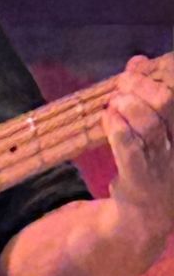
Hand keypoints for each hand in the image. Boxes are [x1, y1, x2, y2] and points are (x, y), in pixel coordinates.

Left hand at [104, 54, 173, 242]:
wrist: (147, 214)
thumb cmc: (149, 163)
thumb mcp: (153, 128)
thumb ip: (146, 94)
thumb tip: (138, 60)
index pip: (173, 94)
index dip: (155, 75)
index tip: (136, 67)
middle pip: (165, 104)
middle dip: (140, 87)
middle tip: (121, 86)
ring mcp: (160, 161)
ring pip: (150, 125)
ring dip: (128, 106)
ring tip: (113, 102)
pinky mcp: (140, 178)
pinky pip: (132, 151)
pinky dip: (119, 131)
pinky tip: (109, 118)